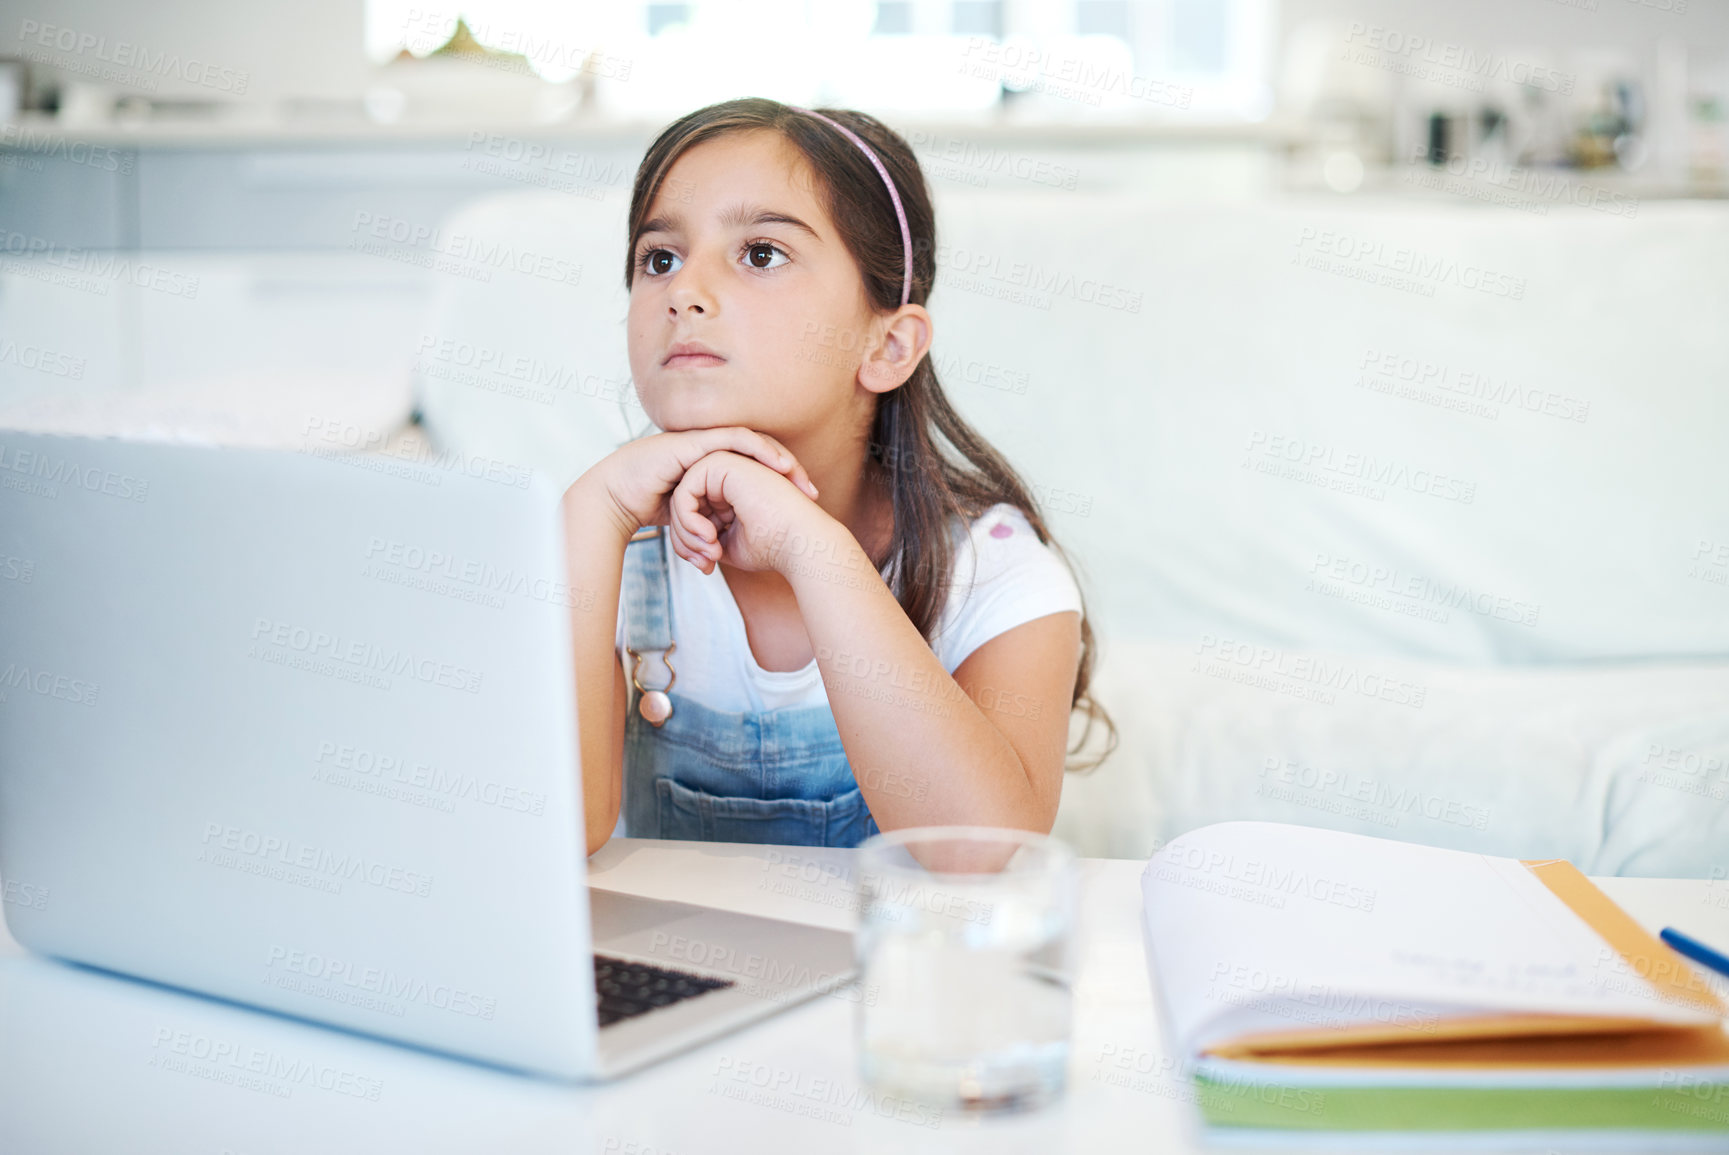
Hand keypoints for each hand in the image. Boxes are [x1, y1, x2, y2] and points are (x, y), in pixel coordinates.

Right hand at [577, 427, 817, 540]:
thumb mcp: (691, 521)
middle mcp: (713, 452)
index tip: (806, 504)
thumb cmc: (647, 509)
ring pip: (752, 443)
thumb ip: (708, 528)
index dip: (784, 484)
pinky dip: (758, 449)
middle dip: (790, 472)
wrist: (616, 499)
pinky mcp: (695, 441)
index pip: (758, 470)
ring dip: (779, 459)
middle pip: (762, 455)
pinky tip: (775, 463)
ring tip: (798, 477)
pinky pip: (733, 439)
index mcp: (716, 468)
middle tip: (811, 492)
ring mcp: (704, 443)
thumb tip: (720, 552)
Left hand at [667, 450, 830, 575]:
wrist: (799, 543)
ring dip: (686, 533)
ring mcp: (725, 465)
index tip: (706, 568)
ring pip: (681, 498)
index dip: (691, 544)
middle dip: (685, 540)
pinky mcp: (722, 462)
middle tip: (703, 564)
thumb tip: (686, 546)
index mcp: (731, 491)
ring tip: (710, 553)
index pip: (694, 514)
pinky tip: (709, 536)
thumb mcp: (730, 545)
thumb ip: (706, 539)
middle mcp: (727, 475)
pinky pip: (685, 491)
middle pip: (684, 506)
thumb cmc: (773, 547)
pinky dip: (688, 518)